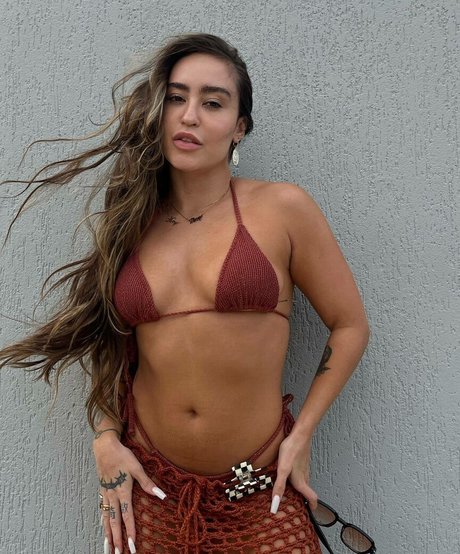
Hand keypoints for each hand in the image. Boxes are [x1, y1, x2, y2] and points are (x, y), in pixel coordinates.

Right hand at [93, 432, 165, 553]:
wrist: (104, 447)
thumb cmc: (122, 456)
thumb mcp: (137, 467)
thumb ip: (148, 483)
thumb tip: (161, 495)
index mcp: (123, 491)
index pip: (127, 516)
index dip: (130, 532)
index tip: (132, 546)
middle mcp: (113, 496)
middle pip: (115, 522)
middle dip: (116, 539)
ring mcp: (106, 494)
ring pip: (106, 518)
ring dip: (107, 534)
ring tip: (107, 548)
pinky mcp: (102, 490)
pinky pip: (102, 509)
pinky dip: (103, 521)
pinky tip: (103, 527)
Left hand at [270, 432, 317, 514]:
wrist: (300, 434)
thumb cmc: (292, 450)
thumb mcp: (282, 469)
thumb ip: (279, 486)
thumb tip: (276, 504)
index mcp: (301, 481)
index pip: (311, 497)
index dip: (312, 505)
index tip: (311, 511)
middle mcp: (304, 475)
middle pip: (307, 491)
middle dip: (304, 498)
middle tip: (298, 503)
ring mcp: (304, 467)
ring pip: (305, 481)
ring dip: (301, 488)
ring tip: (292, 490)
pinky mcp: (302, 460)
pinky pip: (302, 472)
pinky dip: (298, 478)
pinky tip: (291, 473)